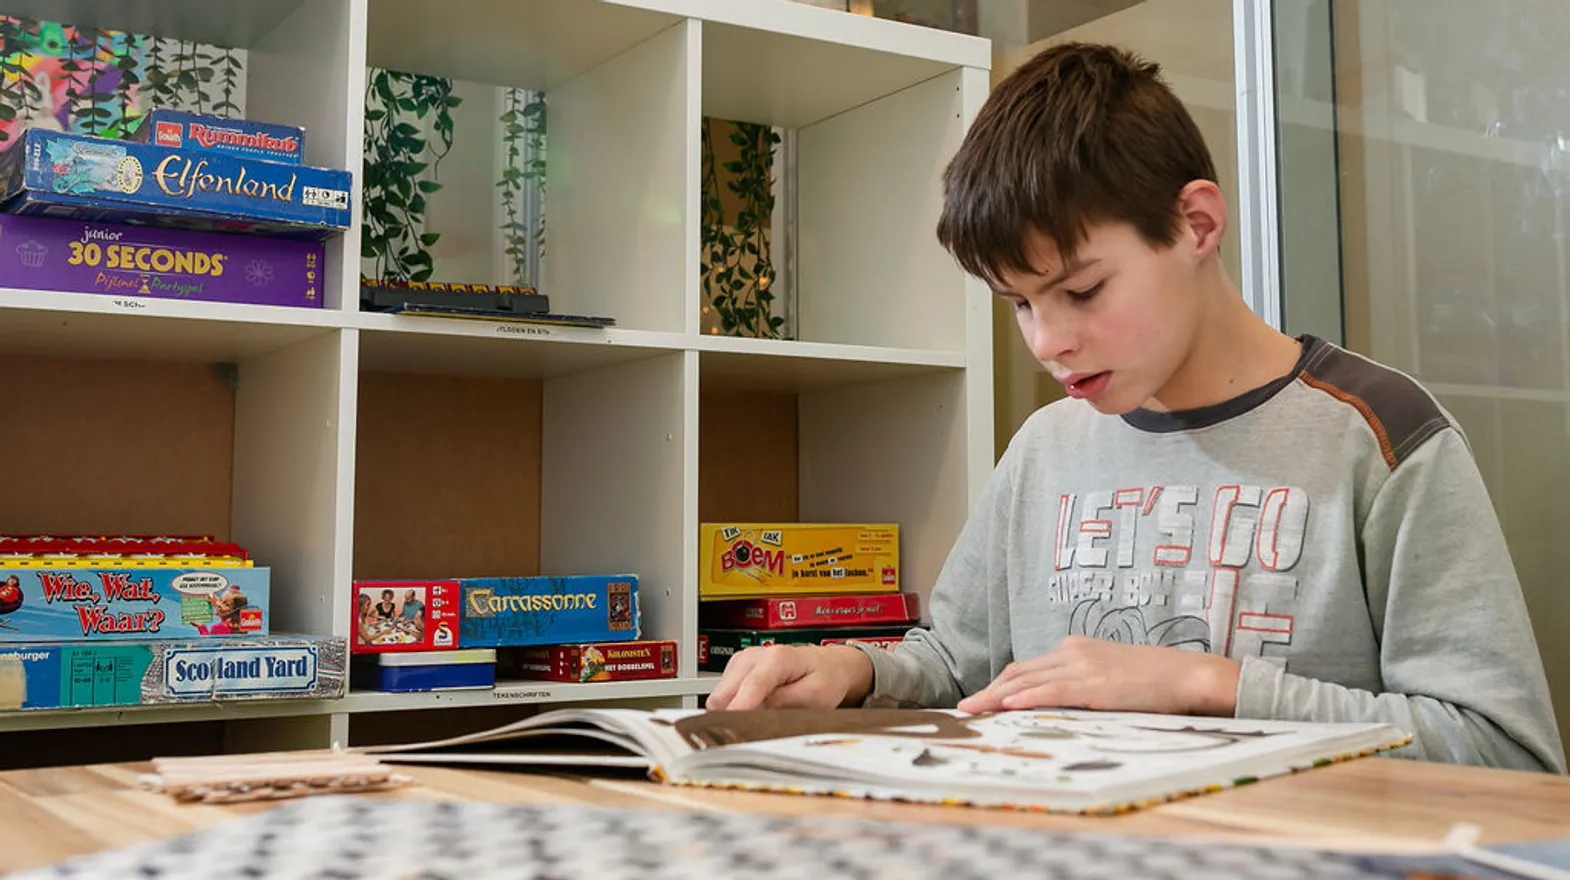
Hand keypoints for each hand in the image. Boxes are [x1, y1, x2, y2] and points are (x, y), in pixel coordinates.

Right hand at [705, 644, 872, 710]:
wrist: (829, 666)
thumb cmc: (825, 678)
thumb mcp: (816, 695)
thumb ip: (786, 703)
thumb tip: (759, 712)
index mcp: (776, 658)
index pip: (751, 686)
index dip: (739, 708)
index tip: (731, 726)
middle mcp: (754, 655)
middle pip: (725, 693)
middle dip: (731, 716)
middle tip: (747, 735)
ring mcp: (742, 661)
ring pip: (719, 697)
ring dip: (731, 712)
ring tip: (755, 721)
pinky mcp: (736, 669)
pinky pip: (722, 696)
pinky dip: (732, 706)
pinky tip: (751, 711)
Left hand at [955, 635, 1239, 715]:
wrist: (1188, 676)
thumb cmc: (1155, 680)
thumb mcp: (1110, 674)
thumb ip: (1082, 681)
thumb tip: (1059, 701)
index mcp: (1075, 648)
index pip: (1027, 667)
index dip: (1000, 683)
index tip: (981, 697)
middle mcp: (1072, 652)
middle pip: (1019, 672)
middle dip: (989, 691)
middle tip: (965, 708)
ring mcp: (1083, 666)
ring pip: (1027, 681)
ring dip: (996, 696)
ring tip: (972, 711)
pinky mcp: (1095, 685)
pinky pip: (1052, 691)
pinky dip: (1026, 698)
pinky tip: (1008, 705)